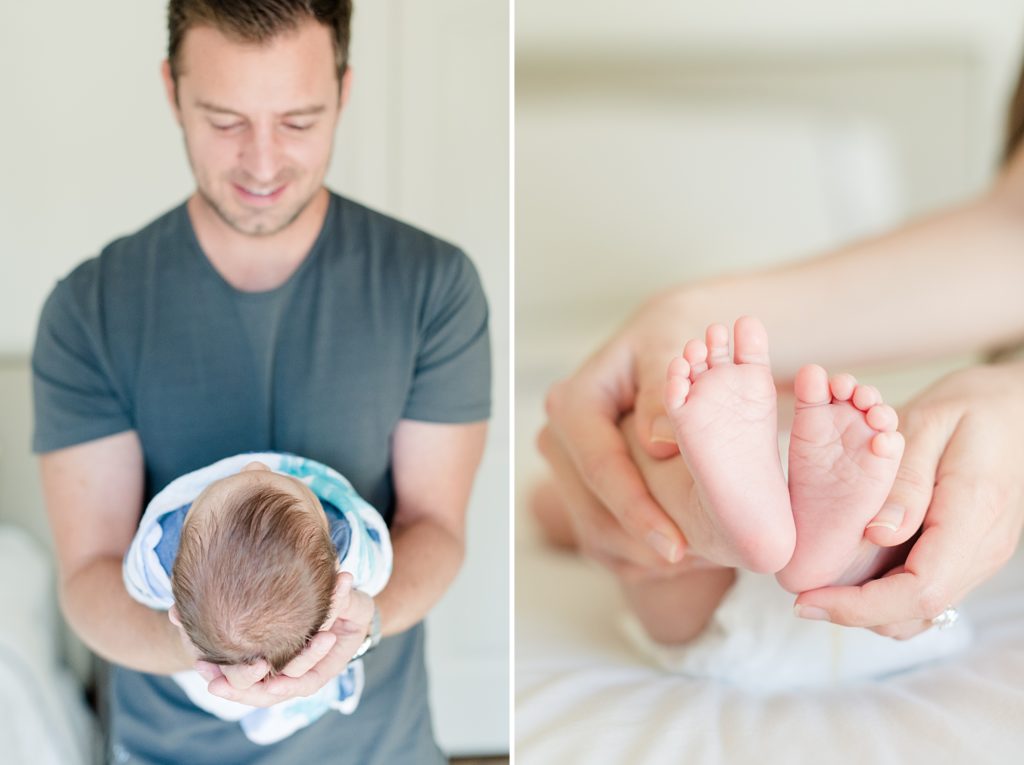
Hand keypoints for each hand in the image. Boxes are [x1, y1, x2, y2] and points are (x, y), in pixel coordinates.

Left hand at [195, 573, 375, 706]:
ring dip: (225, 681)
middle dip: (241, 689)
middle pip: (267, 693)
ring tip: (201, 667)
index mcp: (323, 668)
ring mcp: (279, 671)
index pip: (304, 684)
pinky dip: (221, 667)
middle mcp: (298, 675)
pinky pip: (242, 672)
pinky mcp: (264, 660)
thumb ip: (343, 597)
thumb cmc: (350, 608)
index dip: (287, 684)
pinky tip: (200, 657)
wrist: (343, 611)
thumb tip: (345, 577)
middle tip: (216, 685)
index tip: (269, 680)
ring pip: (251, 686)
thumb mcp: (352, 604)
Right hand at [540, 290, 701, 574]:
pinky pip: (608, 544)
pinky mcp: (581, 496)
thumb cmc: (672, 344)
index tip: (677, 546)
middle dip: (647, 544)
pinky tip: (691, 557)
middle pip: (595, 513)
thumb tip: (656, 441)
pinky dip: (646, 557)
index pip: (601, 468)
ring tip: (707, 563)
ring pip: (599, 536)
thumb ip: (665, 390)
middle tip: (706, 564)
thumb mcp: (671, 348)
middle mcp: (558, 441)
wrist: (666, 352)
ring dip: (649, 557)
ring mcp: (567, 474)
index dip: (638, 511)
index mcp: (572, 403)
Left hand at [794, 361, 1023, 637]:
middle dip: (855, 613)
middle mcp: (983, 549)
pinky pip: (929, 593)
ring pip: (922, 612)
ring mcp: (981, 556)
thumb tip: (876, 535)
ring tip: (821, 585)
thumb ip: (906, 483)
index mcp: (973, 515)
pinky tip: (853, 572)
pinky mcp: (971, 555)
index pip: (919, 591)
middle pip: (917, 612)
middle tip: (803, 595)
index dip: (858, 607)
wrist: (1016, 407)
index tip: (807, 601)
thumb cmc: (971, 406)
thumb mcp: (929, 426)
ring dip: (870, 609)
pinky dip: (888, 595)